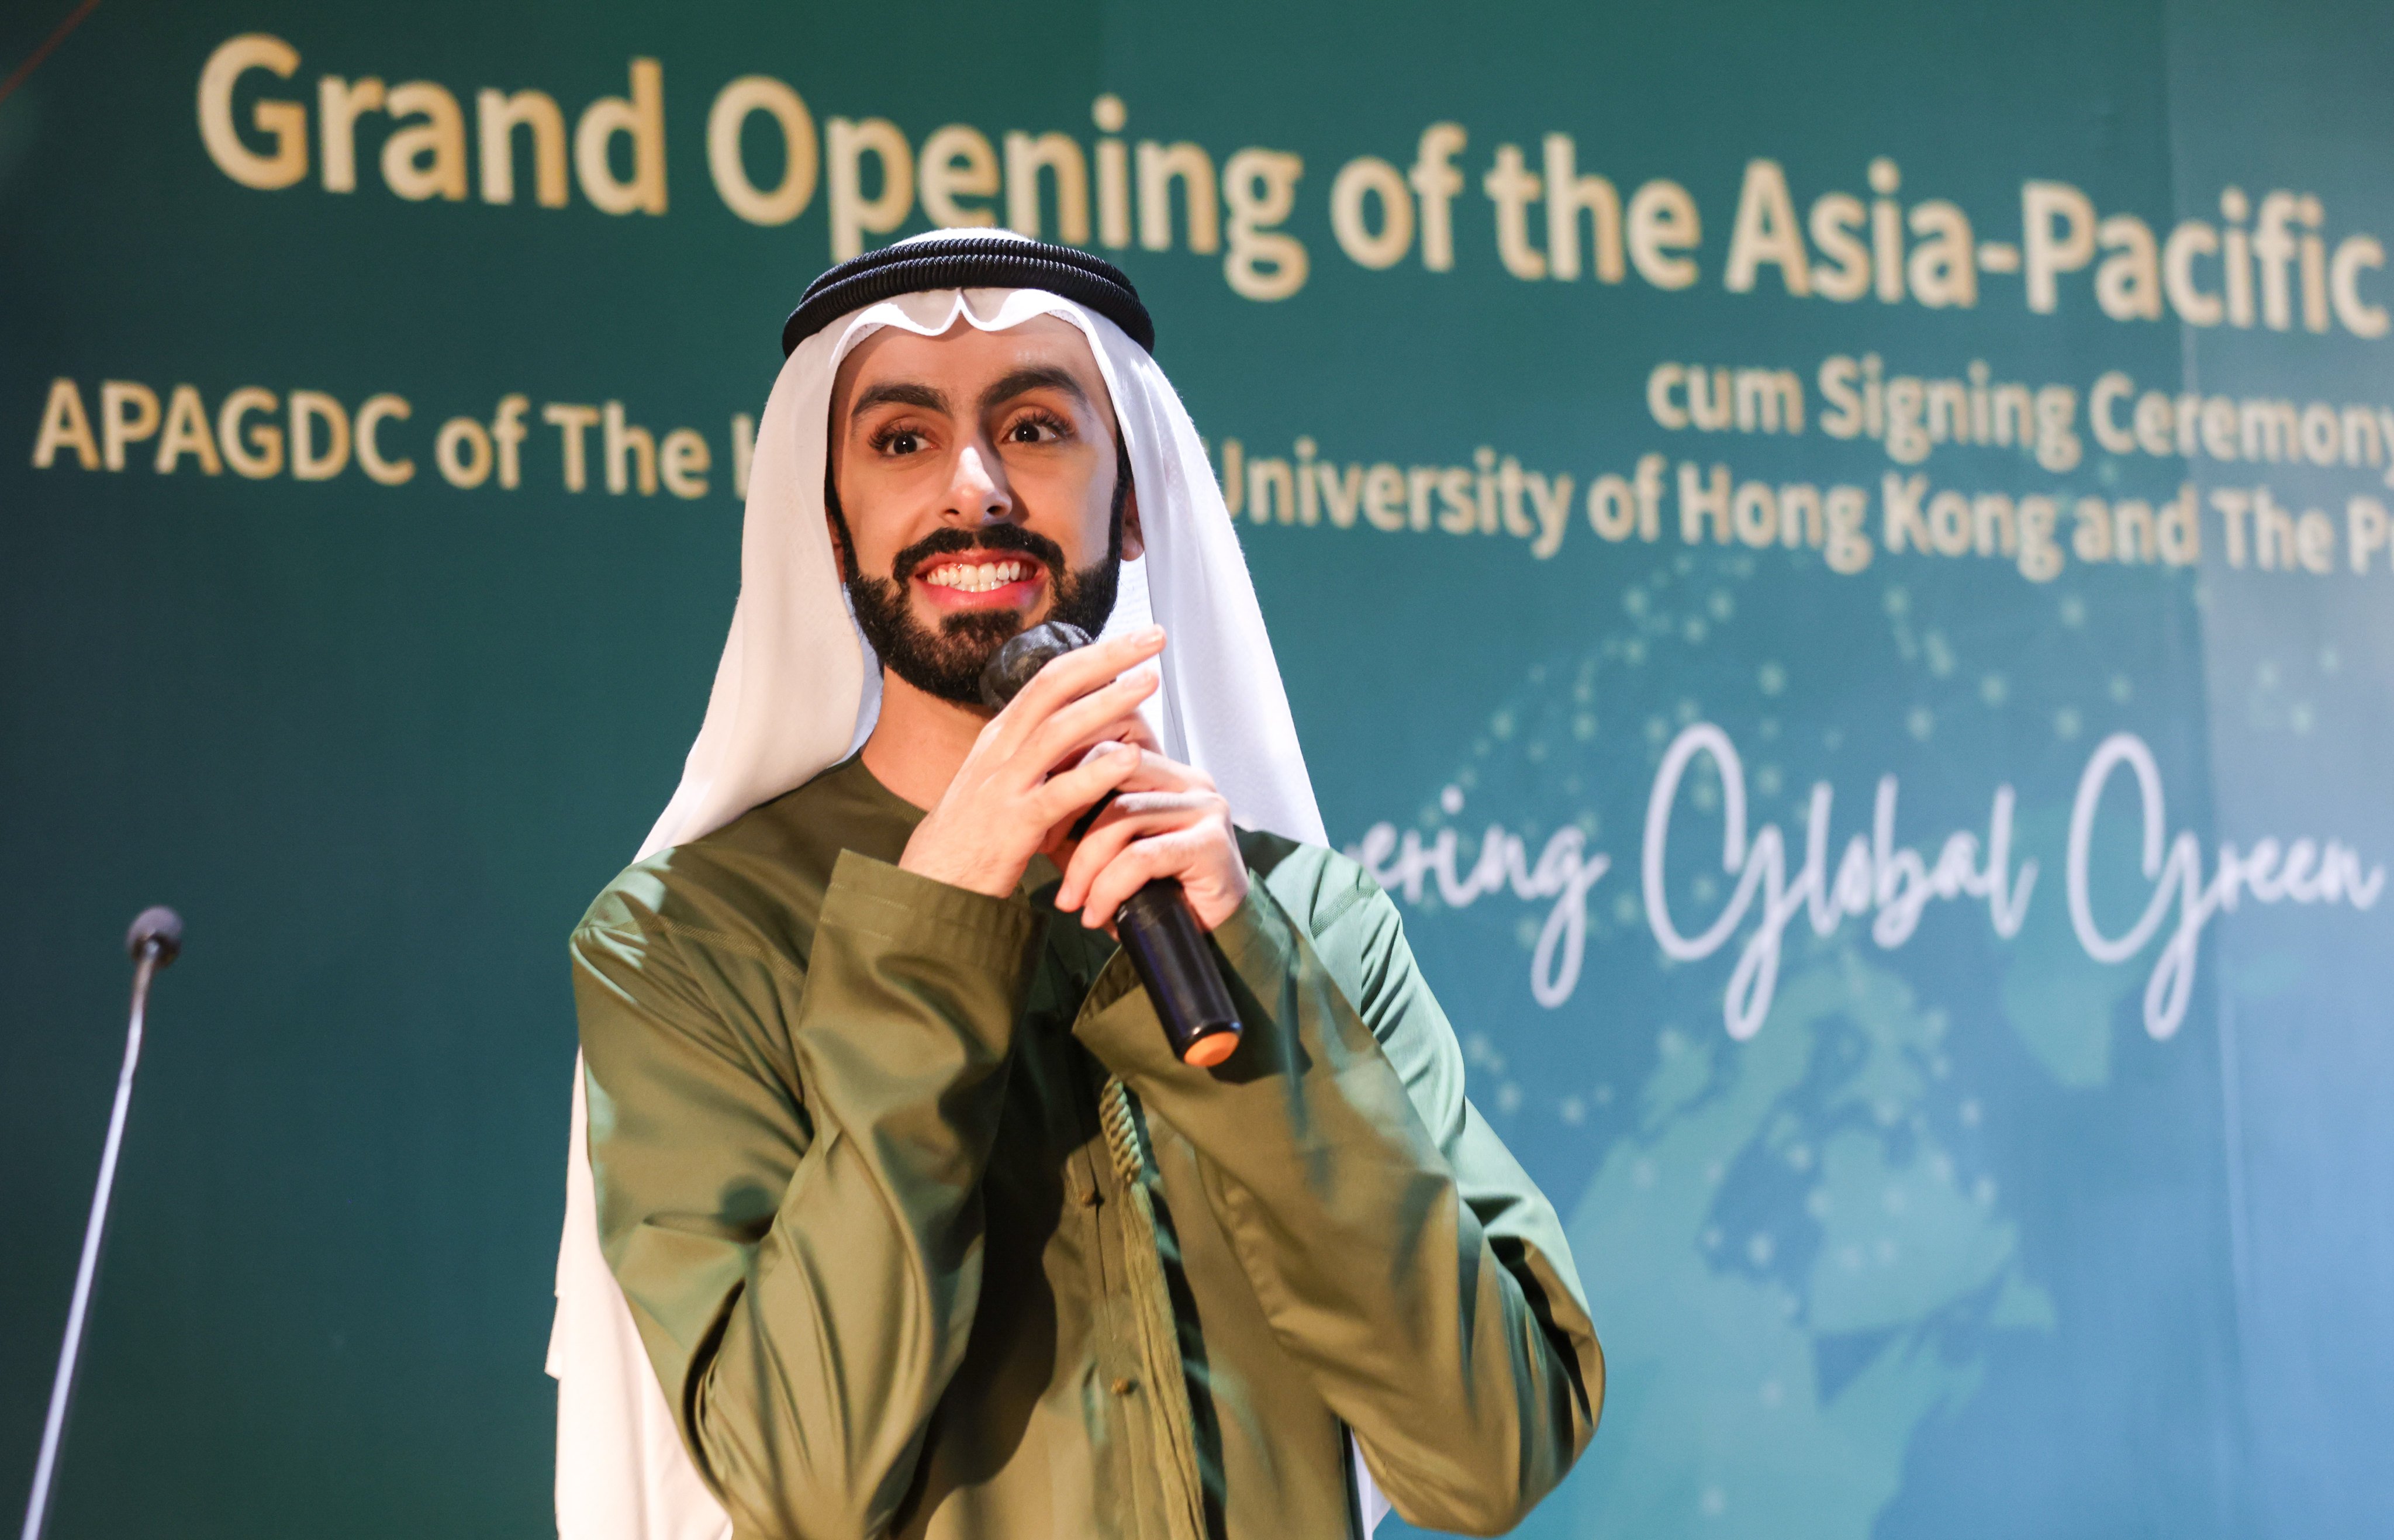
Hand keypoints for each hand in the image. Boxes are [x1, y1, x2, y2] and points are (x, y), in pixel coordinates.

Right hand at [898, 626, 1165, 898]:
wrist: (931, 886)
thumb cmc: (975, 836)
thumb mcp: (1004, 782)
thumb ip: (1041, 757)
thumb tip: (1088, 732)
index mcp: (1001, 737)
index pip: (1049, 679)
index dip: (1093, 654)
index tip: (1136, 638)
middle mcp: (1000, 750)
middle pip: (1054, 687)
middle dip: (1107, 657)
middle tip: (1153, 637)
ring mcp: (1003, 786)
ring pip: (1057, 730)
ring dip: (1106, 702)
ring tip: (1148, 682)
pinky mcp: (1012, 826)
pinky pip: (1056, 794)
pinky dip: (1094, 774)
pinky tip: (1127, 759)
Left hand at [1049, 750, 1248, 932]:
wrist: (1213, 942)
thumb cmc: (1161, 894)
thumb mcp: (1115, 850)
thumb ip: (1087, 823)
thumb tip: (1033, 810)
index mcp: (1168, 775)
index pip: (1106, 750)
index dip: (1065, 780)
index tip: (1036, 823)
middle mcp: (1191, 783)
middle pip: (1111, 769)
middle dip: (1068, 813)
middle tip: (1042, 851)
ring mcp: (1205, 810)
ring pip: (1122, 816)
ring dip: (1085, 865)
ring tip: (1072, 901)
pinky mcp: (1211, 845)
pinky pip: (1141, 857)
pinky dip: (1109, 888)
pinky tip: (1098, 915)